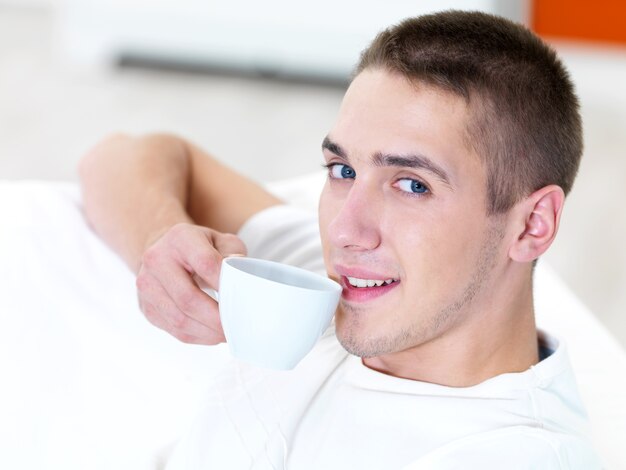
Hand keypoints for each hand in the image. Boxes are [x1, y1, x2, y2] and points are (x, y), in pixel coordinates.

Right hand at [136, 223, 246, 343]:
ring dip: (207, 332)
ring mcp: (147, 285)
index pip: (205, 263)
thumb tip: (240, 278)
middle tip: (237, 326)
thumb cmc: (200, 247)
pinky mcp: (146, 307)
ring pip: (179, 319)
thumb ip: (234, 255)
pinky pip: (173, 329)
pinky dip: (197, 336)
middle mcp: (157, 259)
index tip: (242, 299)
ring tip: (227, 334)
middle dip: (216, 318)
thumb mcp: (221, 241)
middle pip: (188, 298)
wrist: (165, 251)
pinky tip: (212, 334)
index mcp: (180, 238)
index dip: (224, 284)